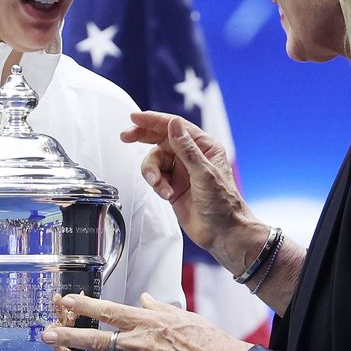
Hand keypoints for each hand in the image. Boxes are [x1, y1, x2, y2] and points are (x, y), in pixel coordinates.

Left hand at [43, 291, 245, 350]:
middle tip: (46, 333)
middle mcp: (137, 344)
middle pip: (94, 338)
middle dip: (67, 335)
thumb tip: (143, 298)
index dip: (84, 304)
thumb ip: (157, 308)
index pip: (107, 310)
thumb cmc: (207, 341)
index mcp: (146, 322)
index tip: (66, 300)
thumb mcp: (182, 316)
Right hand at [122, 112, 263, 272]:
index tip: (135, 118)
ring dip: (152, 172)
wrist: (222, 233)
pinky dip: (157, 185)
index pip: (175, 126)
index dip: (153, 120)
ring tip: (159, 185)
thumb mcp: (204, 174)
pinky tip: (166, 194)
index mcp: (204, 146)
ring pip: (154, 160)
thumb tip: (173, 124)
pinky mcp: (172, 186)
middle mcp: (191, 155)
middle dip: (142, 137)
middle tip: (126, 136)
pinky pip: (155, 177)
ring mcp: (181, 171)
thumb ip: (186, 149)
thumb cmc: (223, 205)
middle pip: (160, 138)